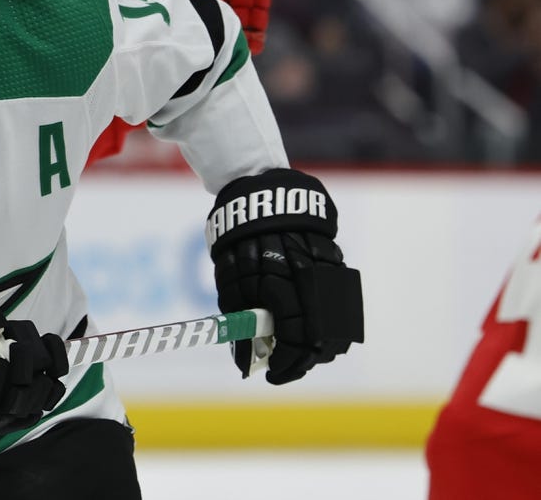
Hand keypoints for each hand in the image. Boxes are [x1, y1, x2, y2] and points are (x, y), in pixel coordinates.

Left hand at [206, 168, 363, 384]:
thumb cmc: (238, 242)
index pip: (298, 343)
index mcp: (286, 288)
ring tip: (295, 348)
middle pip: (324, 341)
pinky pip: (339, 303)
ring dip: (320, 344)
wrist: (262, 195)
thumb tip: (244, 364)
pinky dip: (327, 321)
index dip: (285, 366)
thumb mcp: (230, 283)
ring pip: (338, 325)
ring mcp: (330, 273)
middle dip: (303, 360)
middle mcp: (314, 284)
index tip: (270, 375)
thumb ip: (242, 324)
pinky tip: (308, 325)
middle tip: (283, 364)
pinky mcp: (337, 263)